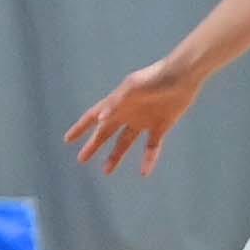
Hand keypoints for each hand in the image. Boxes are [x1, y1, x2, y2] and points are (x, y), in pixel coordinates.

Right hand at [69, 54, 203, 176]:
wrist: (182, 76)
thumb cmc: (154, 78)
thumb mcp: (132, 88)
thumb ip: (116, 103)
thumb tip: (99, 119)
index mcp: (116, 103)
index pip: (93, 117)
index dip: (80, 128)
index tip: (68, 139)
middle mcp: (127, 113)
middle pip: (106, 132)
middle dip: (93, 145)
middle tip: (81, 159)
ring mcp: (144, 121)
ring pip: (125, 142)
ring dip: (115, 156)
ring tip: (106, 171)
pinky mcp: (161, 126)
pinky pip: (152, 147)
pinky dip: (148, 159)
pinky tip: (144, 172)